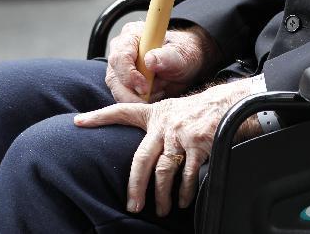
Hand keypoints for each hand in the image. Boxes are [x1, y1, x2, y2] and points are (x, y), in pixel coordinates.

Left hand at [74, 78, 262, 215]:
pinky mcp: (199, 143)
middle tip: (133, 205)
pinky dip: (185, 190)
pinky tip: (183, 200)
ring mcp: (182, 133)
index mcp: (156, 114)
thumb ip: (157, 127)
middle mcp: (165, 123)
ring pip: (164, 171)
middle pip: (142, 159)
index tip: (78, 122)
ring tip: (162, 208)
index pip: (123, 111)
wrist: (232, 101)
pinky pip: (188, 173)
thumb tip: (144, 154)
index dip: (99, 116)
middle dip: (135, 186)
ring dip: (162, 194)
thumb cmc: (201, 111)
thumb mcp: (174, 110)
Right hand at [105, 21, 221, 103]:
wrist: (184, 64)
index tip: (145, 88)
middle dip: (133, 93)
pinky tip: (156, 94)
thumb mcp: (181, 54)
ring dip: (139, 98)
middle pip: (114, 78)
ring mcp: (119, 68)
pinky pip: (124, 98)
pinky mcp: (121, 83)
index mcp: (133, 35)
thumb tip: (150, 60)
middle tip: (155, 96)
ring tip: (161, 90)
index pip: (120, 57)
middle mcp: (121, 50)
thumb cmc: (183, 54)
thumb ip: (167, 57)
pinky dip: (140, 101)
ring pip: (118, 91)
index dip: (130, 75)